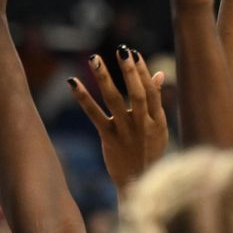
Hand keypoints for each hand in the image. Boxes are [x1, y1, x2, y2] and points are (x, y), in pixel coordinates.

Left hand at [67, 46, 166, 194]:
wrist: (138, 183)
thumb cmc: (150, 151)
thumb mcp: (159, 127)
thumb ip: (156, 100)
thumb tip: (158, 73)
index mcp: (157, 120)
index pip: (151, 91)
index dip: (143, 71)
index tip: (133, 53)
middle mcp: (142, 125)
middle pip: (136, 94)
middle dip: (129, 71)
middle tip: (122, 50)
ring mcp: (125, 132)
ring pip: (114, 101)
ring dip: (104, 78)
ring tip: (94, 58)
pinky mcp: (108, 139)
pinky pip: (94, 115)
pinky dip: (83, 98)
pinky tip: (73, 82)